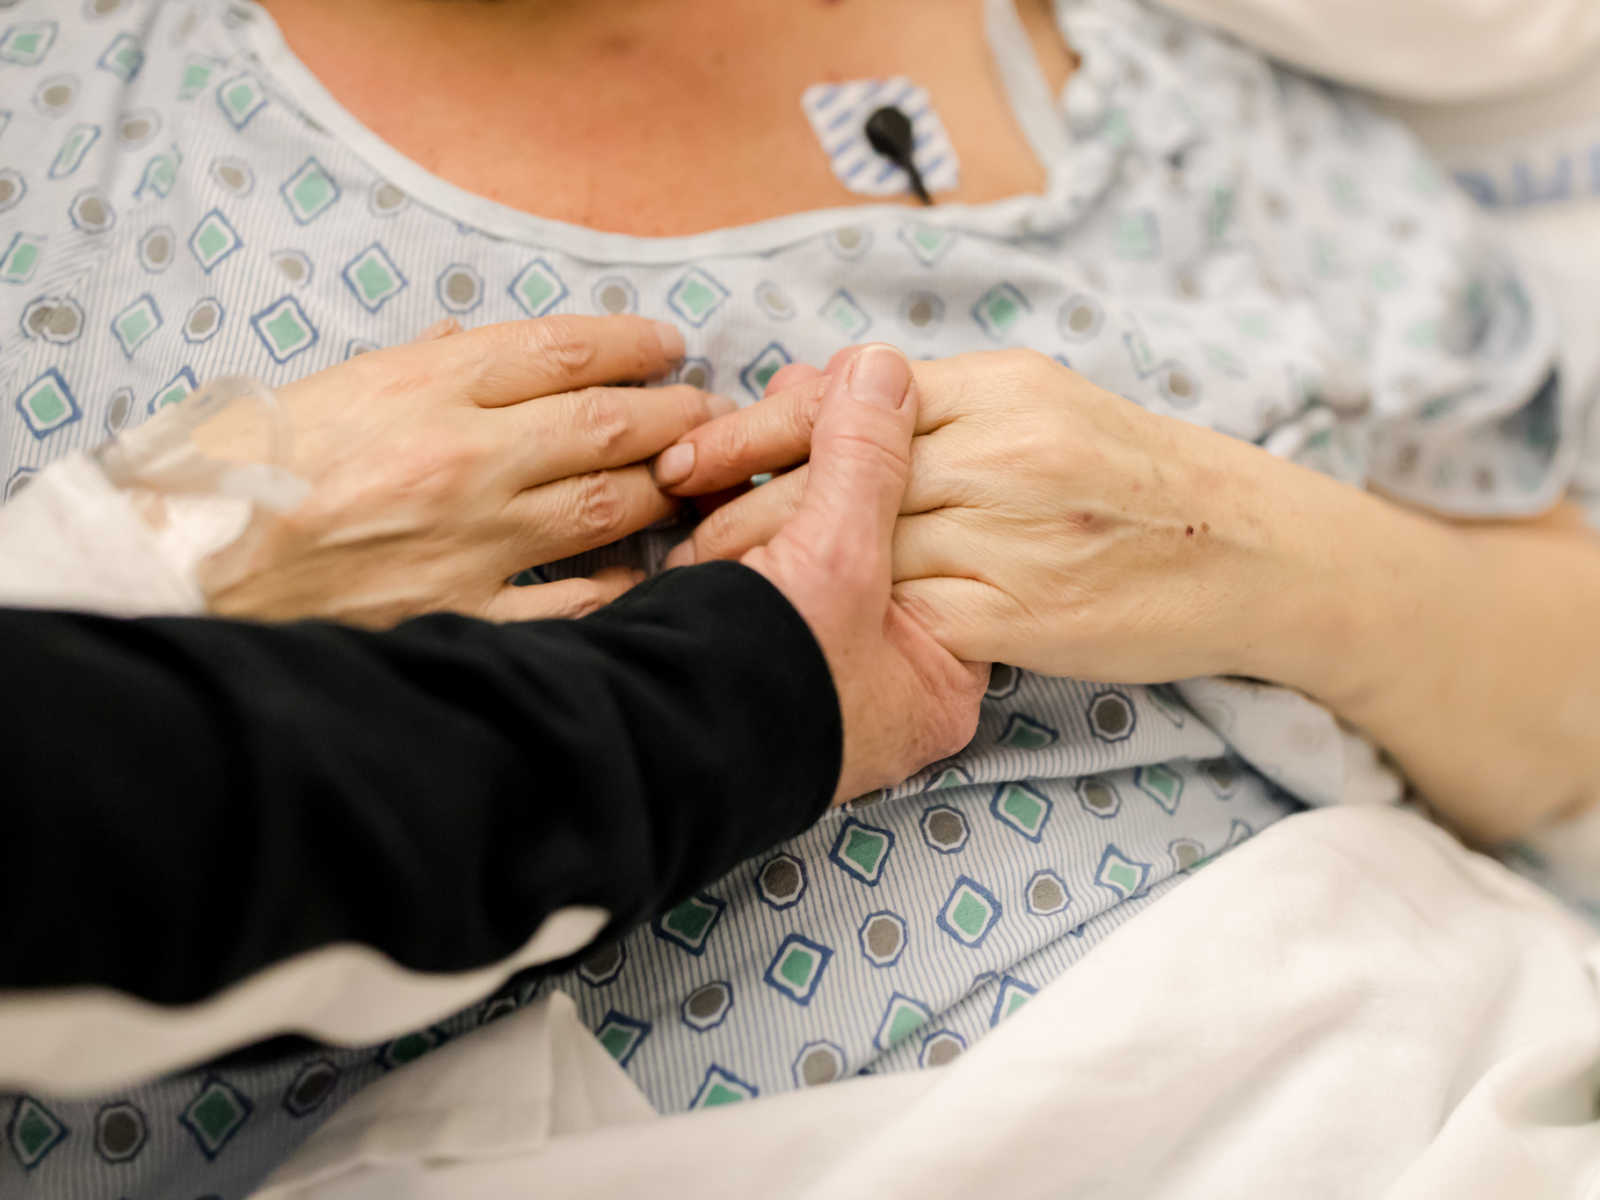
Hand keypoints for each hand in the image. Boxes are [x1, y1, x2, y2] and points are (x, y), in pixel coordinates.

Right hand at [197, 316, 729, 625]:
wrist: (185, 568)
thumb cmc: (248, 467)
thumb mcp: (336, 386)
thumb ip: (428, 370)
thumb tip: (500, 357)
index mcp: (426, 387)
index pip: (565, 350)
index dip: (636, 344)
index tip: (670, 346)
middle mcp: (464, 457)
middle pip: (607, 424)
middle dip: (675, 415)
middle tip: (708, 412)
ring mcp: (468, 540)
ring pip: (606, 505)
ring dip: (663, 489)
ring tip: (692, 478)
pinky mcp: (461, 611)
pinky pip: (569, 599)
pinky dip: (618, 584)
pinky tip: (643, 572)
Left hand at [657, 347, 1324, 686]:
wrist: (1247, 551)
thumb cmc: (1129, 480)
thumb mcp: (1035, 410)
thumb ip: (930, 404)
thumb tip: (819, 388)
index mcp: (1000, 386)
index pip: (851, 395)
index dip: (758, 427)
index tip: (690, 456)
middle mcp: (1002, 448)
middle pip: (842, 472)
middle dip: (747, 506)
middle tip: (678, 535)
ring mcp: (1013, 530)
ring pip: (864, 544)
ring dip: (783, 571)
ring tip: (718, 593)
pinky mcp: (1021, 609)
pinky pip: (914, 611)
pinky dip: (853, 622)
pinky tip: (803, 637)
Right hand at [737, 345, 986, 803]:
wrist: (643, 746)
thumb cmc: (759, 687)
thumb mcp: (835, 558)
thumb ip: (868, 459)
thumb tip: (887, 369)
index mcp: (936, 682)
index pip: (951, 545)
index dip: (912, 459)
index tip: (879, 394)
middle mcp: (886, 681)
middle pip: (880, 539)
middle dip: (839, 458)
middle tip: (808, 390)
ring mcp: (819, 668)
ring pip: (818, 544)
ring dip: (784, 477)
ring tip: (769, 404)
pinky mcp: (754, 652)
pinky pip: (764, 564)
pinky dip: (739, 512)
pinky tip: (720, 456)